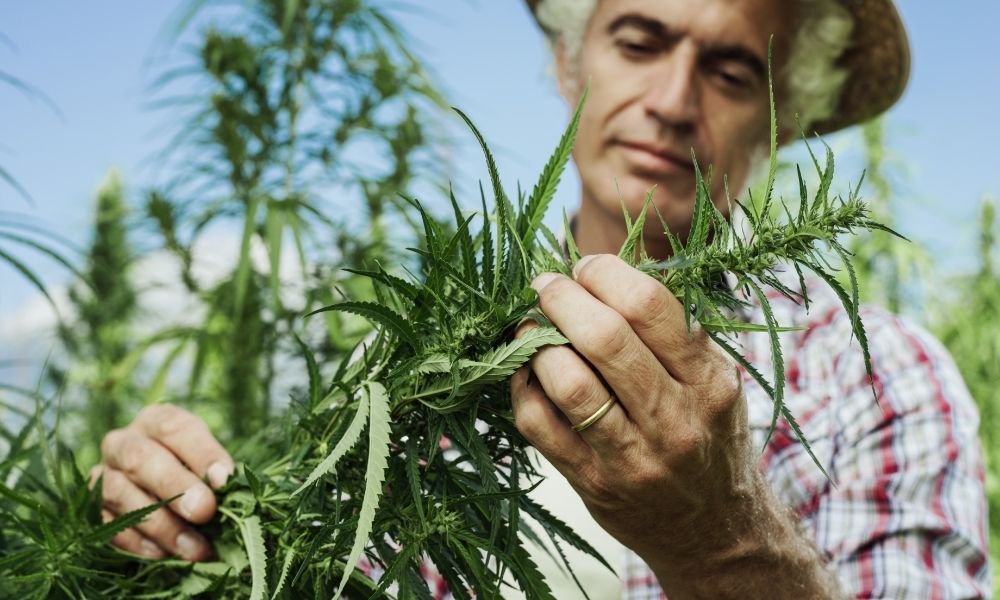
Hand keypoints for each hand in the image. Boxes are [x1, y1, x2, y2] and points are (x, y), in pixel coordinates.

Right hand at [90, 404, 233, 560]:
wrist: (163, 497)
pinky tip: (165, 554)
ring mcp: (102, 476)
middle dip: (175, 486)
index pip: (173, 427)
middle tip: (205, 511)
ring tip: (194, 547)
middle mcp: (122, 443)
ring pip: (119, 493)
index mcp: (155, 421)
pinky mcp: (91, 510)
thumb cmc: (194, 474)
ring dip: (161, 524)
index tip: (224, 480)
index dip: (201, 453)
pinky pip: (107, 526)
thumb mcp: (208, 464)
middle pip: (140, 458)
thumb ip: (216, 475)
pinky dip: (137, 542)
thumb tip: (230, 492)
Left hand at [511, 254, 755, 575]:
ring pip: (567, 382)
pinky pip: (539, 425)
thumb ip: (672, 330)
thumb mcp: (715, 380)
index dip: (603, 272)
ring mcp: (631, 457)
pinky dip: (522, 387)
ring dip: (536, 342)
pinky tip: (526, 372)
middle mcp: (673, 419)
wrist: (716, 532)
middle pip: (603, 338)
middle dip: (561, 298)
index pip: (648, 305)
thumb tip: (604, 272)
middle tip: (545, 286)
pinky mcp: (593, 484)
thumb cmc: (709, 438)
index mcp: (708, 380)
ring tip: (531, 327)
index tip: (584, 267)